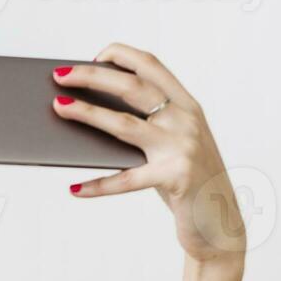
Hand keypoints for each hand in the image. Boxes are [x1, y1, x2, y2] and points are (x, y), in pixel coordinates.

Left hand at [52, 43, 245, 262]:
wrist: (221, 225)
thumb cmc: (187, 184)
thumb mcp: (172, 148)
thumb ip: (145, 131)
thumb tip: (90, 119)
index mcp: (187, 106)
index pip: (153, 66)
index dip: (122, 55)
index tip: (94, 56)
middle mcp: (186, 120)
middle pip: (132, 86)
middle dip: (92, 76)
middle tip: (60, 75)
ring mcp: (182, 147)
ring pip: (124, 124)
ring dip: (87, 114)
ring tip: (58, 109)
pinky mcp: (176, 177)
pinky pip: (127, 180)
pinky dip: (98, 186)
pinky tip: (74, 188)